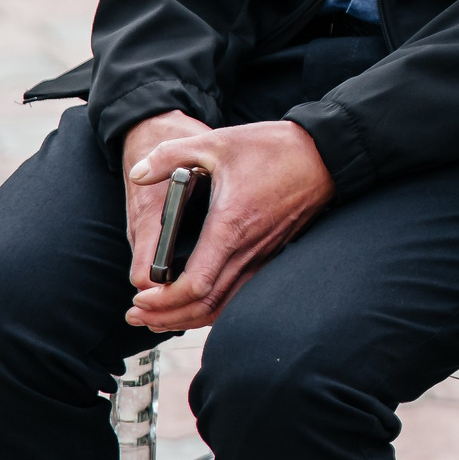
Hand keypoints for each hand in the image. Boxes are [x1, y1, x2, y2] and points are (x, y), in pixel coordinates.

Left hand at [123, 119, 335, 330]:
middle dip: (166, 317)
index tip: (140, 297)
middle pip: (205, 305)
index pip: (197, 284)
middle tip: (136, 314)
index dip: (164, 300)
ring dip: (188, 318)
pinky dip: (212, 308)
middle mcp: (248, 249)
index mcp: (230, 225)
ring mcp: (263, 256)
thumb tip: (138, 173)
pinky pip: (240, 295)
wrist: (323, 154)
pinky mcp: (271, 255)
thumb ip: (171, 154)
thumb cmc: (272, 148)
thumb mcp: (216, 141)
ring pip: (224, 306)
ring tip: (157, 318)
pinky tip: (195, 304)